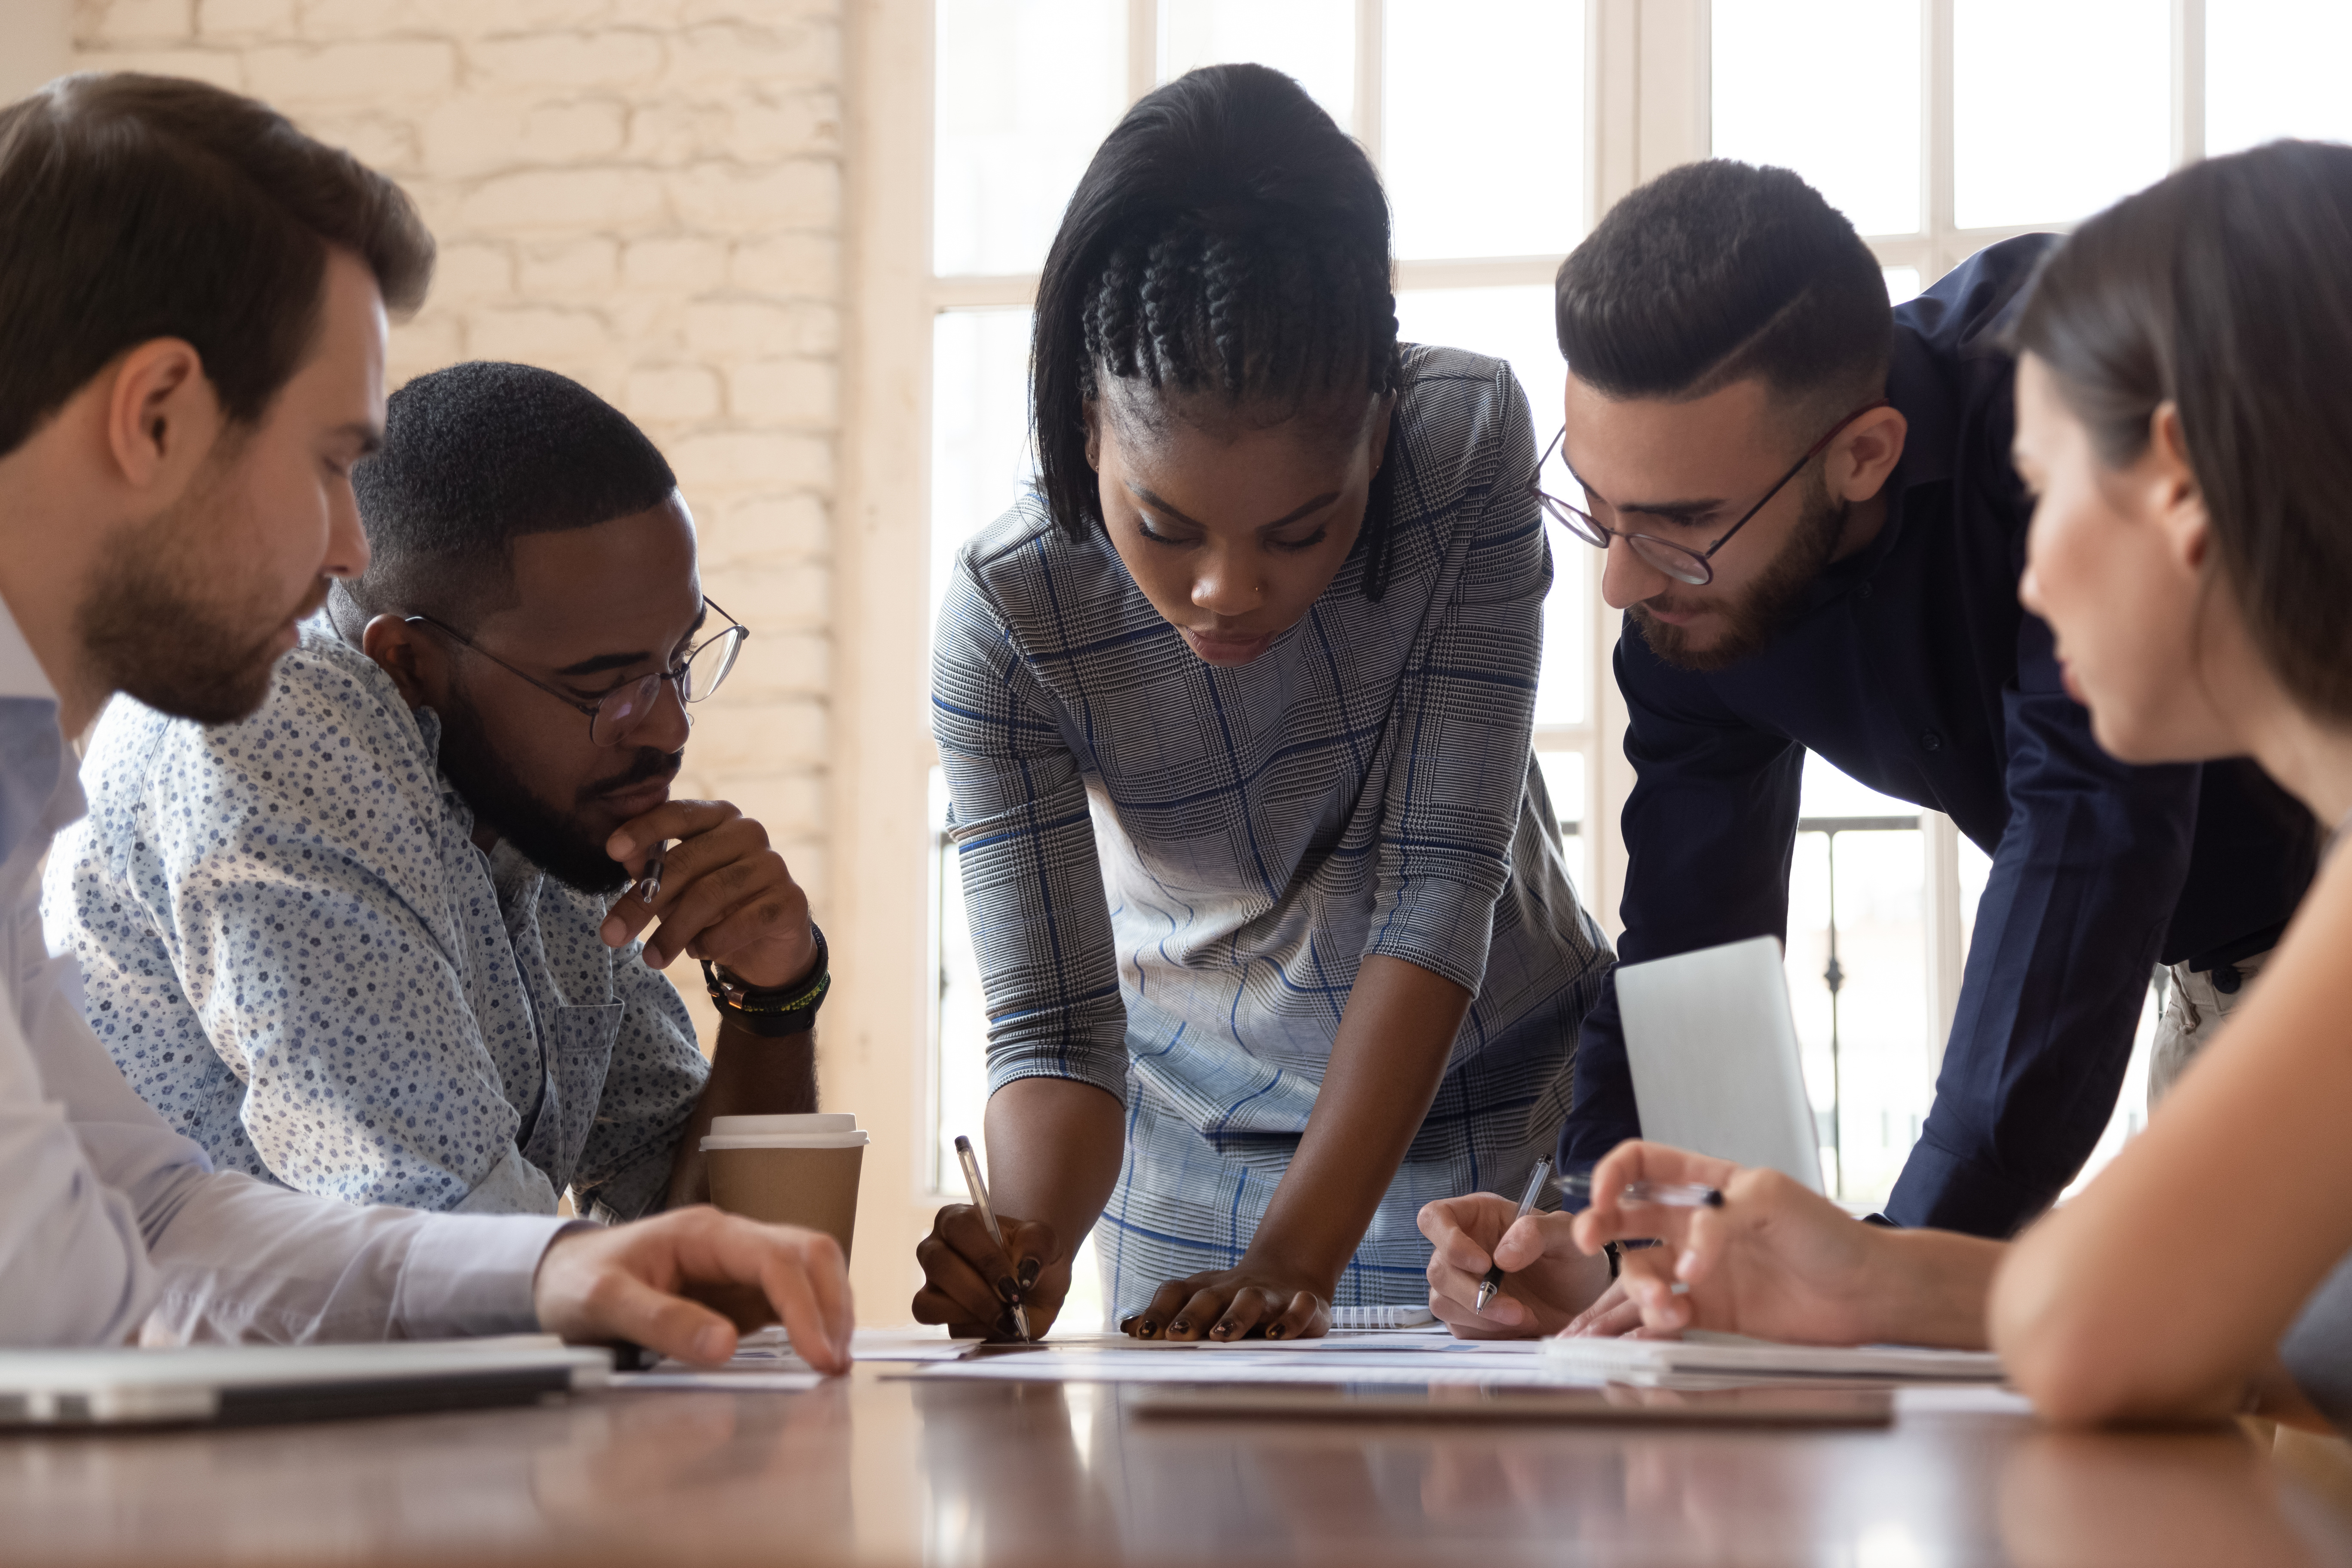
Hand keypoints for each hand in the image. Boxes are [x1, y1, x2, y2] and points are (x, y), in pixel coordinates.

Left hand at [532, 1206, 852, 1371]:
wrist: (559, 1276)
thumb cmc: (576, 1281)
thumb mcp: (602, 1301)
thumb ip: (660, 1321)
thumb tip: (725, 1345)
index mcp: (703, 1234)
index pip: (775, 1258)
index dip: (804, 1305)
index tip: (818, 1353)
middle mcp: (731, 1242)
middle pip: (809, 1253)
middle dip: (832, 1304)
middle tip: (835, 1362)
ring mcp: (739, 1265)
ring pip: (810, 1271)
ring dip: (830, 1311)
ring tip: (832, 1361)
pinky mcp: (739, 1291)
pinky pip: (790, 1298)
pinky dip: (812, 1321)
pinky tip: (814, 1352)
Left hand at [599, 800, 814, 988]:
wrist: (767, 948)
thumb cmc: (712, 908)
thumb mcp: (674, 888)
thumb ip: (650, 868)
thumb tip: (623, 855)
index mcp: (719, 817)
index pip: (679, 813)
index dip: (644, 829)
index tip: (611, 850)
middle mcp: (749, 832)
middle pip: (687, 862)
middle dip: (642, 902)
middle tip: (611, 935)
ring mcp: (774, 865)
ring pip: (710, 895)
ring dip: (673, 932)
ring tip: (652, 958)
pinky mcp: (791, 900)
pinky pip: (740, 922)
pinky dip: (711, 943)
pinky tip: (697, 951)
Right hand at [912, 1204, 1065, 1340]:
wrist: (1037, 1286)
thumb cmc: (1034, 1256)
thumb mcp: (1045, 1242)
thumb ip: (1036, 1246)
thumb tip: (1023, 1274)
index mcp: (959, 1219)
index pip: (960, 1229)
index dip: (985, 1258)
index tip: (1014, 1283)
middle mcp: (935, 1248)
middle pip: (938, 1266)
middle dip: (978, 1293)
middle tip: (1011, 1305)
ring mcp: (930, 1283)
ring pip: (929, 1302)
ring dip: (971, 1314)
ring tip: (1005, 1317)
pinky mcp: (933, 1311)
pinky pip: (940, 1324)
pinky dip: (970, 1329)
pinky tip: (995, 1324)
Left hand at [1124, 1258, 1331, 1341]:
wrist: (1289, 1273)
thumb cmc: (1232, 1298)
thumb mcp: (1200, 1302)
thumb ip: (1166, 1316)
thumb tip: (1126, 1327)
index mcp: (1206, 1289)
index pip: (1176, 1293)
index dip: (1158, 1312)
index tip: (1141, 1335)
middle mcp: (1234, 1288)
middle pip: (1209, 1297)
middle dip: (1192, 1316)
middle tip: (1176, 1336)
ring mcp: (1270, 1294)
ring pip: (1251, 1300)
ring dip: (1236, 1316)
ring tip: (1222, 1336)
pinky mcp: (1305, 1303)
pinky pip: (1300, 1307)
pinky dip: (1291, 1319)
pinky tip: (1277, 1335)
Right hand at [1419, 1192, 1611, 1337]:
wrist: (1583, 1302)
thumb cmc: (1572, 1260)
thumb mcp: (1566, 1235)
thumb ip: (1536, 1232)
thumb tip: (1501, 1256)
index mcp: (1477, 1217)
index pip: (1434, 1218)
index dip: (1447, 1240)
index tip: (1483, 1263)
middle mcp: (1463, 1249)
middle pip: (1437, 1269)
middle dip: (1472, 1293)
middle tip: (1515, 1308)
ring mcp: (1461, 1285)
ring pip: (1442, 1301)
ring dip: (1482, 1316)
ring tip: (1523, 1317)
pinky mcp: (1467, 1318)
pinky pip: (1459, 1327)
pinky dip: (1487, 1332)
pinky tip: (1517, 1327)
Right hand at [1567, 1139, 1886, 1343]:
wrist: (1867, 1293)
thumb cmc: (1829, 1235)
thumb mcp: (1771, 1199)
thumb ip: (1716, 1220)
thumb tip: (1686, 1260)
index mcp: (1707, 1185)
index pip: (1641, 1165)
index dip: (1612, 1175)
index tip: (1602, 1198)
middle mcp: (1695, 1225)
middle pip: (1625, 1218)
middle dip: (1597, 1226)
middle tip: (1588, 1241)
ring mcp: (1700, 1268)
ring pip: (1642, 1271)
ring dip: (1641, 1287)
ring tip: (1667, 1306)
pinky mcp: (1710, 1310)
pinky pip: (1664, 1313)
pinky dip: (1656, 1319)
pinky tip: (1670, 1322)